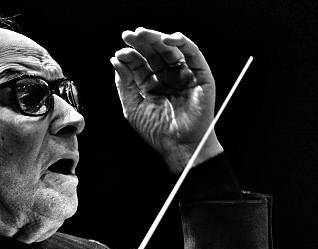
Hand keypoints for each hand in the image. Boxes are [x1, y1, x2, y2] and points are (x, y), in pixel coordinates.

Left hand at [111, 28, 222, 172]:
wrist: (178, 146)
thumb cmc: (157, 131)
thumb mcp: (133, 107)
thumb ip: (124, 83)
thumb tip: (116, 60)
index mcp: (151, 84)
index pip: (140, 63)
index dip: (130, 54)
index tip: (120, 52)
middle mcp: (167, 77)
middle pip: (154, 52)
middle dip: (141, 42)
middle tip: (129, 35)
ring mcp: (184, 75)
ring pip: (171, 49)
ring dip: (157, 38)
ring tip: (142, 34)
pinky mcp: (200, 76)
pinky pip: (193, 53)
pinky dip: (182, 42)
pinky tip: (167, 39)